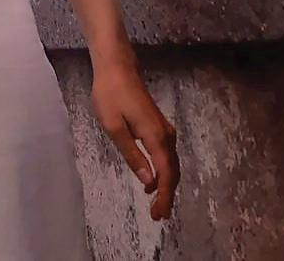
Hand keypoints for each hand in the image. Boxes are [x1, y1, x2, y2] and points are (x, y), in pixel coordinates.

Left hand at [91, 59, 176, 220]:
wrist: (117, 68)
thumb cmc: (110, 94)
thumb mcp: (114, 127)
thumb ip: (132, 155)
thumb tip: (149, 181)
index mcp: (156, 137)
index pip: (165, 174)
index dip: (164, 196)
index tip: (159, 214)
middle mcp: (166, 136)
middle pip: (172, 172)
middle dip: (167, 195)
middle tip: (159, 215)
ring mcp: (165, 130)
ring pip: (171, 164)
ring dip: (166, 184)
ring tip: (157, 204)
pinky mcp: (159, 127)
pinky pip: (166, 155)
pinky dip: (163, 171)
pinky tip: (152, 179)